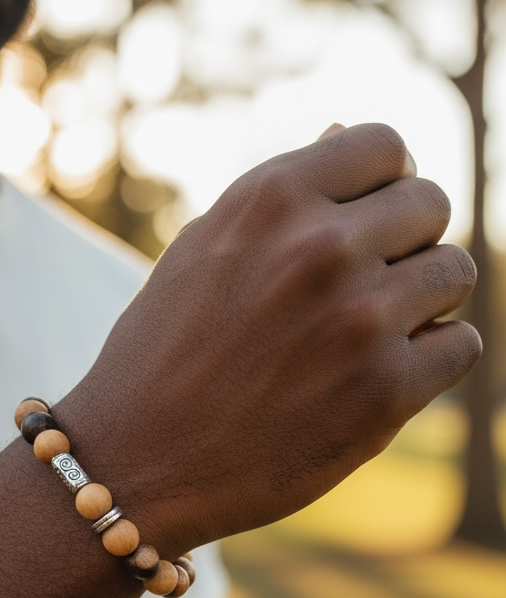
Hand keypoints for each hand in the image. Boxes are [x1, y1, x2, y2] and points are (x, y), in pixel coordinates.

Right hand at [63, 123, 479, 551]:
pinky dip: (431, 362)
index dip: (380, 184)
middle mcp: (320, 247)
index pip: (384, 146)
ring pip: (454, 273)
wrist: (136, 464)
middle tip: (359, 290)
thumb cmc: (163, 355)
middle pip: (429, 205)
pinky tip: (379, 377)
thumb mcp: (203, 250)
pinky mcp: (385, 391)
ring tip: (366, 336)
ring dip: (422, 302)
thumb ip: (280, 197)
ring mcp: (359, 319)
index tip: (362, 224)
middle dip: (403, 243)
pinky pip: (461, 346)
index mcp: (271, 198)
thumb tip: (345, 133)